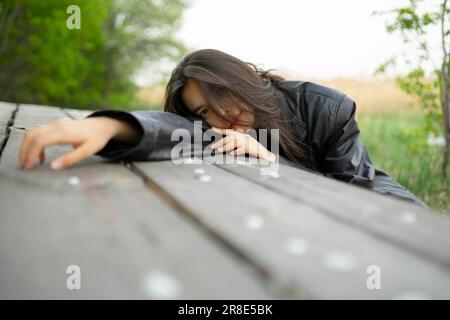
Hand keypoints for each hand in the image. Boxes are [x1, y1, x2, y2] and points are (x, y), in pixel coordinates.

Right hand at [18, 116, 136, 170]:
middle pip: (32, 135)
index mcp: (64, 132)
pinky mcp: (56, 125)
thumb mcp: (88, 151)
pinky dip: (35, 143)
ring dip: (27, 147)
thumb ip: (71, 159)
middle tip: (23, 166)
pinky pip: (39, 132)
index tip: (29, 167)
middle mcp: (57, 125)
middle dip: (24, 151)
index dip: (31, 154)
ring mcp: (56, 123)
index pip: (40, 141)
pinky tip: (41, 157)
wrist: (102, 125)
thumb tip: (53, 167)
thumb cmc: (97, 139)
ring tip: (28, 162)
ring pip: (33, 132)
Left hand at [210, 127, 275, 161]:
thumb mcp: (244, 143)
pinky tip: (232, 154)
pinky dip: (237, 151)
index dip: (221, 130)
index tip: (212, 129)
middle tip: (212, 147)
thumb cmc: (253, 150)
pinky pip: (242, 149)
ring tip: (219, 150)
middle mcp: (244, 137)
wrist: (265, 154)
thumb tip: (223, 145)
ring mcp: (247, 142)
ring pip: (234, 143)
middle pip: (229, 138)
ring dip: (226, 146)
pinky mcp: (251, 148)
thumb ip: (235, 143)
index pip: (229, 132)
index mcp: (241, 135)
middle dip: (220, 142)